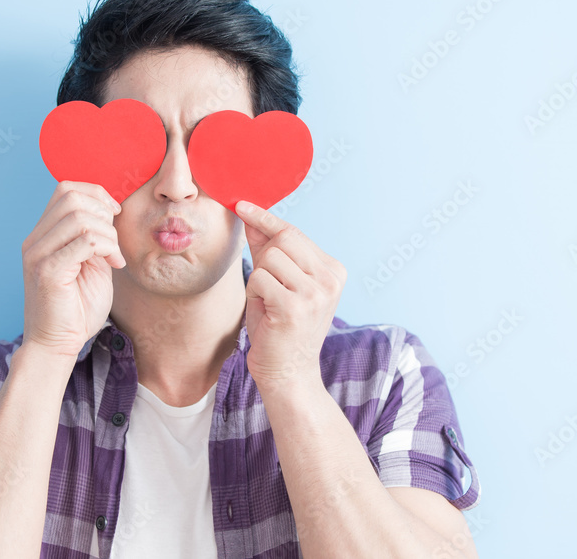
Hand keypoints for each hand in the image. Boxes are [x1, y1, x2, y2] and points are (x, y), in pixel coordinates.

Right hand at [21, 181, 125, 359]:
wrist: (57, 345)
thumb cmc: (77, 308)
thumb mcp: (91, 263)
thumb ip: (95, 237)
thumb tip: (110, 211)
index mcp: (43, 235)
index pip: (65, 190)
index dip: (96, 194)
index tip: (115, 215)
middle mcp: (35, 240)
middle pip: (71, 197)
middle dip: (103, 211)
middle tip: (115, 239)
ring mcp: (38, 254)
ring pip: (80, 218)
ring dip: (109, 234)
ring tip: (114, 256)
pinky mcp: (48, 271)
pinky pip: (84, 241)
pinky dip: (108, 248)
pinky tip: (114, 264)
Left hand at [235, 200, 347, 393]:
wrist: (287, 372)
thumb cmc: (280, 326)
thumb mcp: (277, 282)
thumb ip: (268, 249)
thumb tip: (249, 214)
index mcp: (333, 270)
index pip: (294, 232)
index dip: (265, 218)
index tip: (242, 204)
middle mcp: (330, 279)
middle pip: (281, 241)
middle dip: (264, 260)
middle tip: (269, 289)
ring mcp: (316, 293)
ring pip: (269, 259)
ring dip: (259, 280)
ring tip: (270, 304)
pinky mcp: (295, 307)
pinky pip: (259, 279)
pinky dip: (255, 294)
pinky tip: (268, 313)